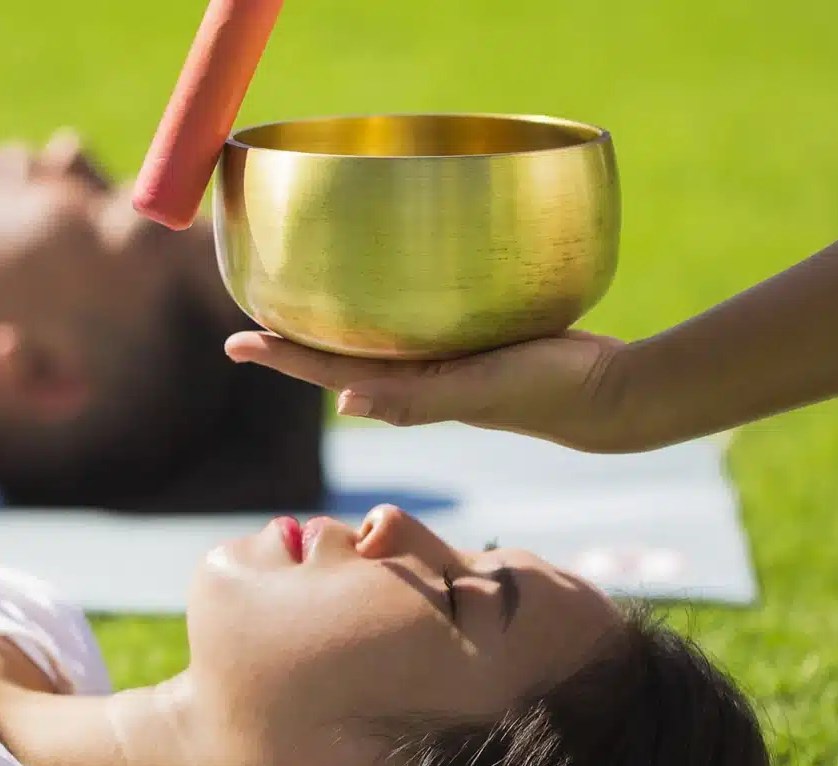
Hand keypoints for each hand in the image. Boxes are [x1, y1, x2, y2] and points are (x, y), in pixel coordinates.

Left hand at [225, 330, 631, 451]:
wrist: (601, 393)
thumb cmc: (543, 392)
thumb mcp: (478, 390)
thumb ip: (417, 398)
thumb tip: (343, 402)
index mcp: (407, 392)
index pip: (327, 373)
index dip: (280, 358)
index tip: (235, 343)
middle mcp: (415, 379)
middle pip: (338, 356)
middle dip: (294, 339)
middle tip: (252, 311)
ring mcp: (441, 362)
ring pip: (372, 340)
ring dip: (333, 324)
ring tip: (302, 298)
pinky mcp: (470, 342)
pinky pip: (413, 324)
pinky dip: (384, 310)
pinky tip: (382, 290)